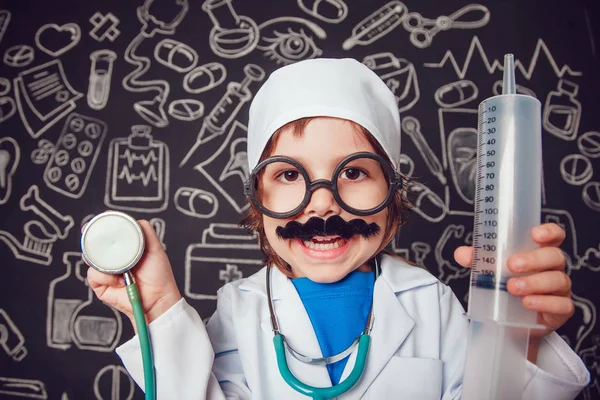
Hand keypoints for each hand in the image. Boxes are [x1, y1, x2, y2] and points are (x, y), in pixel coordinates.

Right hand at [83, 219, 181, 328]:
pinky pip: (93, 274)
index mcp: (125, 248)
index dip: (101, 227)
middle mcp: (113, 258)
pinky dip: (106, 276)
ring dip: (101, 260)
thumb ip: (146, 233)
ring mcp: (105, 271)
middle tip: (89, 232)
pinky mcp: (100, 285)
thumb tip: (136, 220)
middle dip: (90, 239)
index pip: (109, 234)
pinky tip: (119, 281)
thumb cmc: (158, 275)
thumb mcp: (155, 249)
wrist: (157, 298)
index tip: (97, 221)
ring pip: (90, 259)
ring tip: (119, 267)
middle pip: (94, 245)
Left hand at [454, 223, 573, 360]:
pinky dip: (545, 303)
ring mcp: (559, 289)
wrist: (511, 320)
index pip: (554, 236)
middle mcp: (553, 268)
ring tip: (512, 287)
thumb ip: (478, 259)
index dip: (550, 232)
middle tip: (511, 265)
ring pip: (559, 280)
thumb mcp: (491, 270)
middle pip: (555, 256)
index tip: (535, 234)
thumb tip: (462, 254)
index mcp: (539, 252)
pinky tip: (528, 303)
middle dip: (534, 259)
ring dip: (534, 283)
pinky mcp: (560, 310)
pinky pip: (562, 305)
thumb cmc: (506, 286)